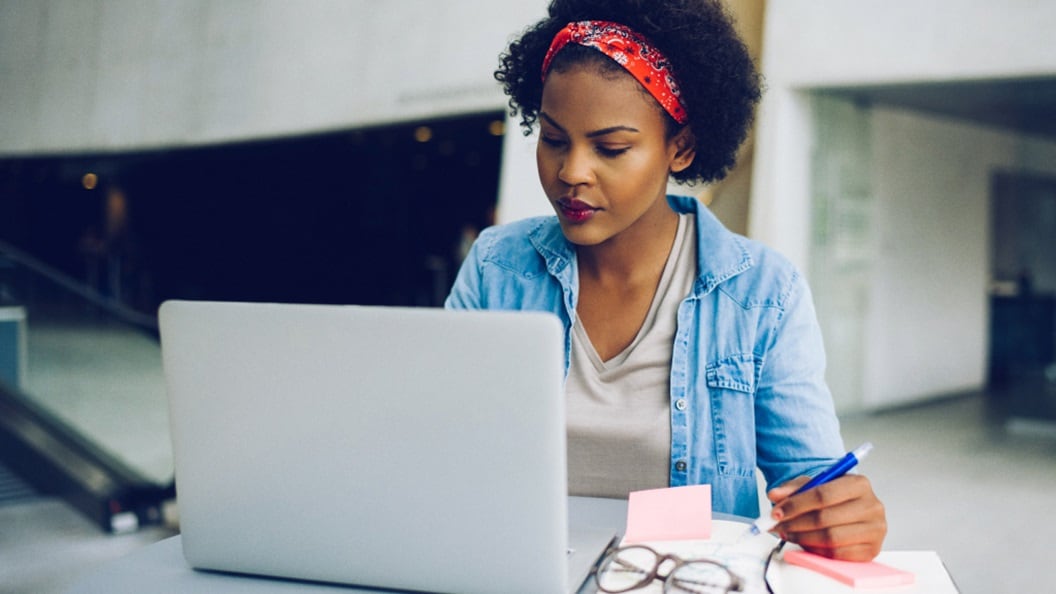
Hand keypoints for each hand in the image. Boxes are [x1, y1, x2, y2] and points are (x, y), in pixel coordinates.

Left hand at [766, 474, 886, 560]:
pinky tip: (805, 543)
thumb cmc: (834, 497)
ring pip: (831, 538)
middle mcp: (872, 506)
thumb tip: (775, 495)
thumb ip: (793, 488)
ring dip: (803, 538)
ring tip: (789, 534)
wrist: (853, 509)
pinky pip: (838, 554)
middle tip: (778, 526)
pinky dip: (817, 550)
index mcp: (859, 484)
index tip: (777, 512)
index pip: (822, 495)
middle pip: (825, 518)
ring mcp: (875, 530)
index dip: (796, 505)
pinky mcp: (872, 550)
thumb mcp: (814, 484)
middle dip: (795, 523)